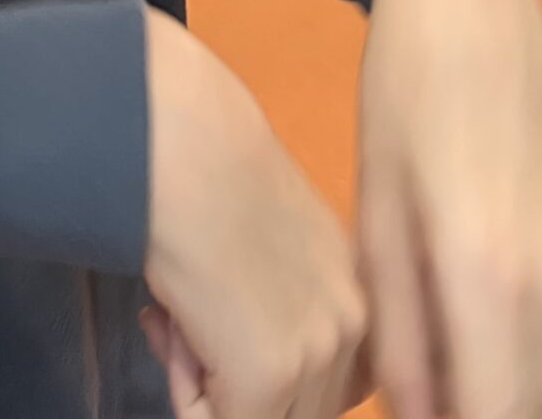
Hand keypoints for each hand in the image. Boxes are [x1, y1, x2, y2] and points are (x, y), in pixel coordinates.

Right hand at [145, 7, 366, 418]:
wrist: (187, 150)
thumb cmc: (216, 175)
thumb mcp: (286, 247)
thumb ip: (294, 312)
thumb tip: (253, 375)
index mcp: (367, 291)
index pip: (340, 386)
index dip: (278, 376)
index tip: (230, 335)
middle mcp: (357, 325)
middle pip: (303, 411)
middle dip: (239, 386)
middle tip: (191, 328)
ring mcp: (317, 354)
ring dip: (213, 390)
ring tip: (184, 321)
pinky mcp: (268, 377)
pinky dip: (186, 391)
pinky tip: (174, 325)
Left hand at [359, 0, 541, 418]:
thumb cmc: (403, 96)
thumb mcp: (378, 217)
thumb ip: (402, 336)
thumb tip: (420, 418)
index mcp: (492, 282)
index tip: (419, 413)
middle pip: (540, 415)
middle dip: (485, 410)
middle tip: (431, 380)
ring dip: (518, 393)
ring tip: (454, 351)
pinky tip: (493, 313)